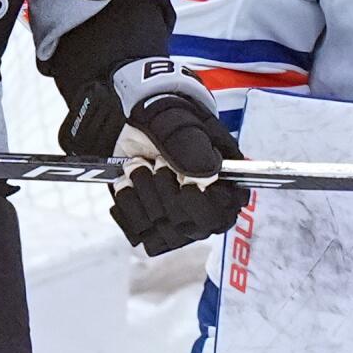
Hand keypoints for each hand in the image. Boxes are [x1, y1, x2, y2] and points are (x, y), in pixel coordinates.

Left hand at [64, 58, 248, 255]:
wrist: (134, 120)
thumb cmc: (168, 120)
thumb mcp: (181, 126)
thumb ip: (195, 150)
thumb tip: (207, 177)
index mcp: (224, 183)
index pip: (223, 214)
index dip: (201, 204)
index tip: (184, 184)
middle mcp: (204, 207)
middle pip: (190, 227)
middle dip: (165, 193)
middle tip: (157, 162)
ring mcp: (177, 220)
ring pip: (162, 231)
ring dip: (144, 194)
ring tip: (139, 165)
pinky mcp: (150, 224)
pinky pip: (138, 232)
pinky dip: (127, 203)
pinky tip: (127, 182)